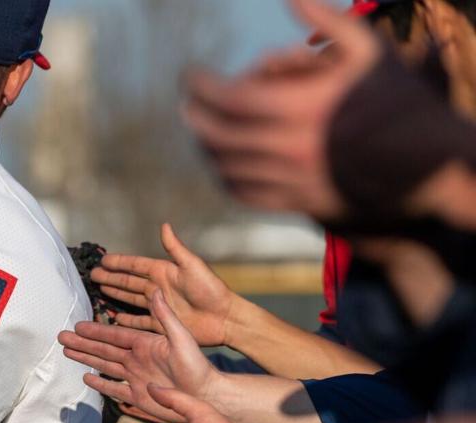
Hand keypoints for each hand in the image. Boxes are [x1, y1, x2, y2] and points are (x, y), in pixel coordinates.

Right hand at [60, 291, 220, 422]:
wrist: (205, 396)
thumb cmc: (198, 367)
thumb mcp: (182, 337)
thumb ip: (166, 316)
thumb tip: (156, 290)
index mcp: (146, 344)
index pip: (114, 335)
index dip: (96, 330)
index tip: (78, 324)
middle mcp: (137, 359)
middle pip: (104, 350)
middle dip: (83, 343)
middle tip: (62, 336)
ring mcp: (136, 377)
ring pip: (104, 366)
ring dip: (85, 359)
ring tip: (67, 352)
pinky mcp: (137, 396)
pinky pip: (114, 389)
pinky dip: (99, 384)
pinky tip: (86, 377)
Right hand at [92, 224, 238, 347]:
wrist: (224, 318)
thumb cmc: (212, 290)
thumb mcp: (192, 265)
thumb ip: (175, 247)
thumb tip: (164, 225)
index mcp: (164, 271)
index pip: (135, 265)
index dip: (119, 262)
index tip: (102, 259)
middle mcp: (159, 287)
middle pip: (128, 281)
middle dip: (110, 277)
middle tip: (92, 275)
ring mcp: (159, 305)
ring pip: (130, 299)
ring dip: (115, 294)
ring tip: (99, 290)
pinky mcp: (162, 322)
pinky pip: (139, 321)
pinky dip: (127, 319)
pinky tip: (114, 317)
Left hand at [184, 0, 379, 219]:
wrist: (431, 162)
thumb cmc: (399, 100)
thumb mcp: (370, 51)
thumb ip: (327, 22)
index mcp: (303, 107)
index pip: (229, 98)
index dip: (201, 86)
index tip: (191, 74)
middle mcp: (292, 147)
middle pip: (219, 136)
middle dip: (196, 116)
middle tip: (188, 102)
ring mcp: (293, 180)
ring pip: (227, 167)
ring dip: (206, 147)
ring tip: (202, 129)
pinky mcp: (298, 202)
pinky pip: (246, 195)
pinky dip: (226, 178)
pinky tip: (223, 163)